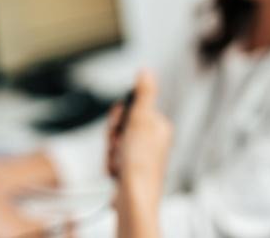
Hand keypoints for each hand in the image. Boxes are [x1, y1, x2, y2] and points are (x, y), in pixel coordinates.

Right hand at [107, 70, 171, 237]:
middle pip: (120, 127)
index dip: (118, 118)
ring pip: (114, 144)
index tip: (119, 128)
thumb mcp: (141, 120)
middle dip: (113, 138)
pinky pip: (113, 160)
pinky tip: (116, 174)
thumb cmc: (140, 163)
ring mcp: (141, 157)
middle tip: (119, 148)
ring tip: (118, 164)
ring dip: (110, 153)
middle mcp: (152, 141)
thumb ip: (144, 95)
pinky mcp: (132, 171)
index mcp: (159, 126)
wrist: (135, 199)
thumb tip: (145, 71)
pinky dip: (110, 165)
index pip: (129, 110)